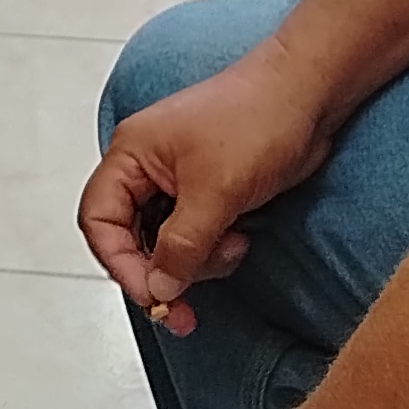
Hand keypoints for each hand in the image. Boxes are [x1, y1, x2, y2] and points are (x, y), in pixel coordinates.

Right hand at [81, 35, 337, 335]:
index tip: (153, 297)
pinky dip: (213, 251)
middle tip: (185, 313)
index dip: (120, 264)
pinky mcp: (207, 193)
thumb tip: (158, 291)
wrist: (309, 95)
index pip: (99, 221)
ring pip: (165, 246)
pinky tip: (240, 237)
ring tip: (234, 245)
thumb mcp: (215, 191)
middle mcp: (146, 168)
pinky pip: (194, 239)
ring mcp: (177, 182)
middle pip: (130, 239)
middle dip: (161, 274)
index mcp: (130, 154)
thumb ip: (181, 246)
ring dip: (197, 261)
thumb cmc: (257, 120)